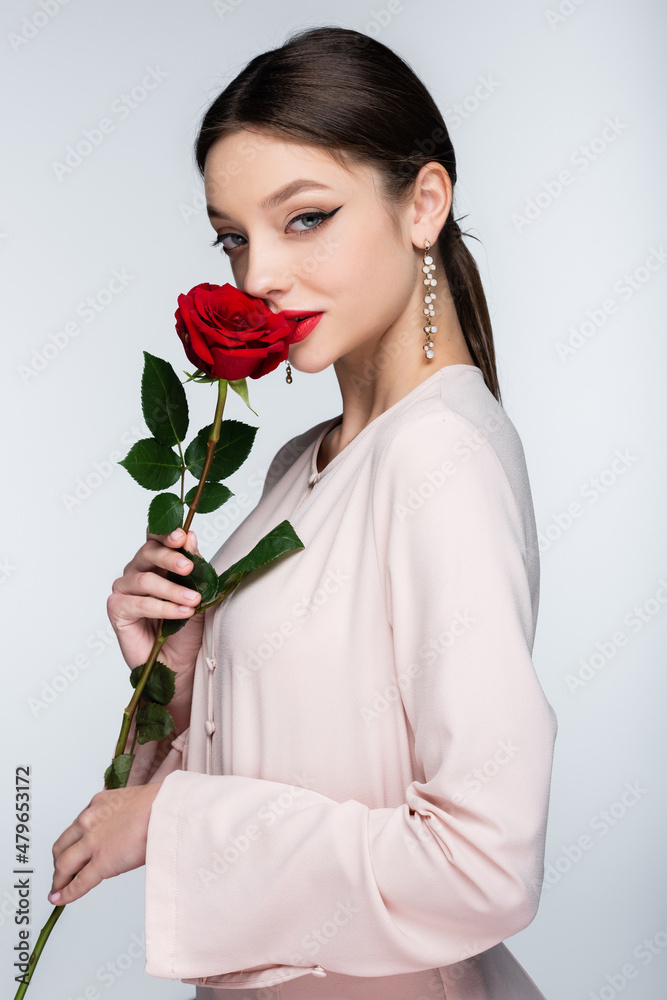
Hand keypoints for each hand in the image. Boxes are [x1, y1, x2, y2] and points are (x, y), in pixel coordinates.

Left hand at [48, 782, 162, 905]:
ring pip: (63, 864)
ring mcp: (93, 842)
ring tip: (58, 888)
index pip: (77, 827)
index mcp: (98, 803)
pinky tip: (60, 899)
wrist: (169, 808)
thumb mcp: (132, 802)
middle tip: (62, 872)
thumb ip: (120, 816)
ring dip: (59, 879)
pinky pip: (78, 882)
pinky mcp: (101, 862)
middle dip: (59, 860)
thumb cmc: (161, 804)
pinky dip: (66, 893)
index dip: (72, 843)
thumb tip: (123, 831)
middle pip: (62, 845)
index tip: (71, 851)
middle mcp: (89, 820)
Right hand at [107, 527, 204, 732]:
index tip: (182, 536)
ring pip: (145, 579)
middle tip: (189, 566)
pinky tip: (182, 612)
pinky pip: (140, 603)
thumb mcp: (198, 592)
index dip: (166, 534)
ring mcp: (124, 590)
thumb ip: (194, 565)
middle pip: (147, 553)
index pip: (155, 539)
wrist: (180, 665)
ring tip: (194, 599)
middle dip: (170, 557)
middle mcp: (137, 572)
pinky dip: (163, 607)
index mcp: (156, 563)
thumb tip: (190, 535)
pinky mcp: (117, 610)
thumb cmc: (187, 629)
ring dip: (172, 589)